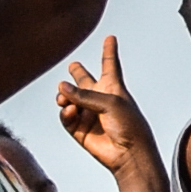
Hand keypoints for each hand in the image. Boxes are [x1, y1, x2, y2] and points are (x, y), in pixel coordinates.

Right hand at [57, 36, 160, 179]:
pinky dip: (65, 112)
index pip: (110, 65)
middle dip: (79, 73)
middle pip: (86, 81)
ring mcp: (88, 113)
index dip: (109, 51)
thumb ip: (85, 94)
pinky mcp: (79, 128)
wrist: (129, 154)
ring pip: (69, 98)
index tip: (111, 38)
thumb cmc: (129, 126)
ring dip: (64, 97)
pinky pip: (65, 115)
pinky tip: (69, 112)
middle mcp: (100, 99)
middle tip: (74, 66)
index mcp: (114, 88)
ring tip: (65, 100)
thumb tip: (61, 88)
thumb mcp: (110, 103)